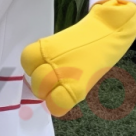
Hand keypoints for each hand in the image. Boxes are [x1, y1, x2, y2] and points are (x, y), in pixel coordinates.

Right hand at [21, 0, 135, 116]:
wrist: (106, 30)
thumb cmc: (101, 59)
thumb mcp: (87, 81)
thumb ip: (69, 90)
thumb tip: (52, 93)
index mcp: (76, 87)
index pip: (55, 105)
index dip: (54, 103)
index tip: (58, 98)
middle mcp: (61, 73)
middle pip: (39, 87)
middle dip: (42, 88)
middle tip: (51, 83)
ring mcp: (52, 57)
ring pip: (30, 71)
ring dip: (34, 74)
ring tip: (43, 70)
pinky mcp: (46, 43)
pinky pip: (28, 56)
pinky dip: (31, 61)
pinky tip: (40, 60)